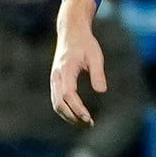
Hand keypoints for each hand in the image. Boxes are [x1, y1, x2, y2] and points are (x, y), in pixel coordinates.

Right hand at [50, 0, 106, 125]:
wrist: (71, 32)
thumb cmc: (85, 43)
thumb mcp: (95, 55)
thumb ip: (98, 73)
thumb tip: (101, 91)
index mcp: (65, 70)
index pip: (68, 94)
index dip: (77, 108)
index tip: (88, 118)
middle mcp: (56, 76)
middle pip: (59, 103)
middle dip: (73, 117)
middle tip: (89, 124)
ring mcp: (54, 79)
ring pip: (56, 104)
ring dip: (69, 116)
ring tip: (85, 122)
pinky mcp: (56, 81)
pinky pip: (57, 100)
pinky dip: (66, 110)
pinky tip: (78, 115)